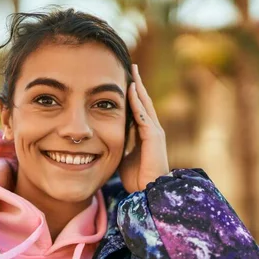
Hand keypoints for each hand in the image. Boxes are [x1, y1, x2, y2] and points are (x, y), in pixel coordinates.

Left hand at [119, 64, 169, 192]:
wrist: (148, 191)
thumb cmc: (137, 178)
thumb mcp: (123, 157)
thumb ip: (117, 146)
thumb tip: (104, 140)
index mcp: (145, 134)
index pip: (138, 109)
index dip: (132, 94)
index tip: (125, 80)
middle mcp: (152, 130)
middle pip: (144, 101)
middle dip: (138, 84)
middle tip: (132, 66)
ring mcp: (155, 132)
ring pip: (145, 104)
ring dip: (139, 87)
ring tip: (133, 71)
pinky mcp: (154, 137)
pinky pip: (144, 115)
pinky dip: (138, 102)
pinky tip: (132, 89)